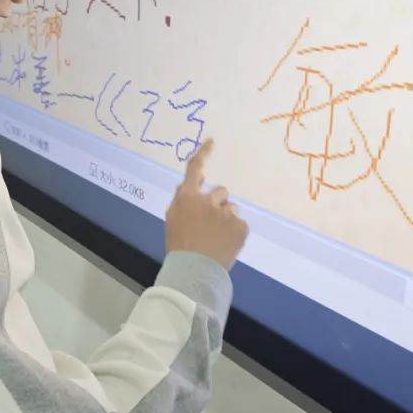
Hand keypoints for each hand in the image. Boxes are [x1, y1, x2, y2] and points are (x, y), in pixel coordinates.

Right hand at [165, 139, 249, 270]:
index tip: (212, 141)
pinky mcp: (240, 226)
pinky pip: (239, 224)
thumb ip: (182, 198)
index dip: (203, 153)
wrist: (194, 270)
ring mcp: (225, 213)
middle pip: (220, 192)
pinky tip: (224, 244)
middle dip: (217, 204)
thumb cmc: (179, 245)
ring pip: (231, 209)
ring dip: (226, 219)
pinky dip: (234, 232)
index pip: (195, 169)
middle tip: (210, 224)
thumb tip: (192, 181)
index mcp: (187, 198)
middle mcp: (207, 200)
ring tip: (217, 238)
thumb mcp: (172, 219)